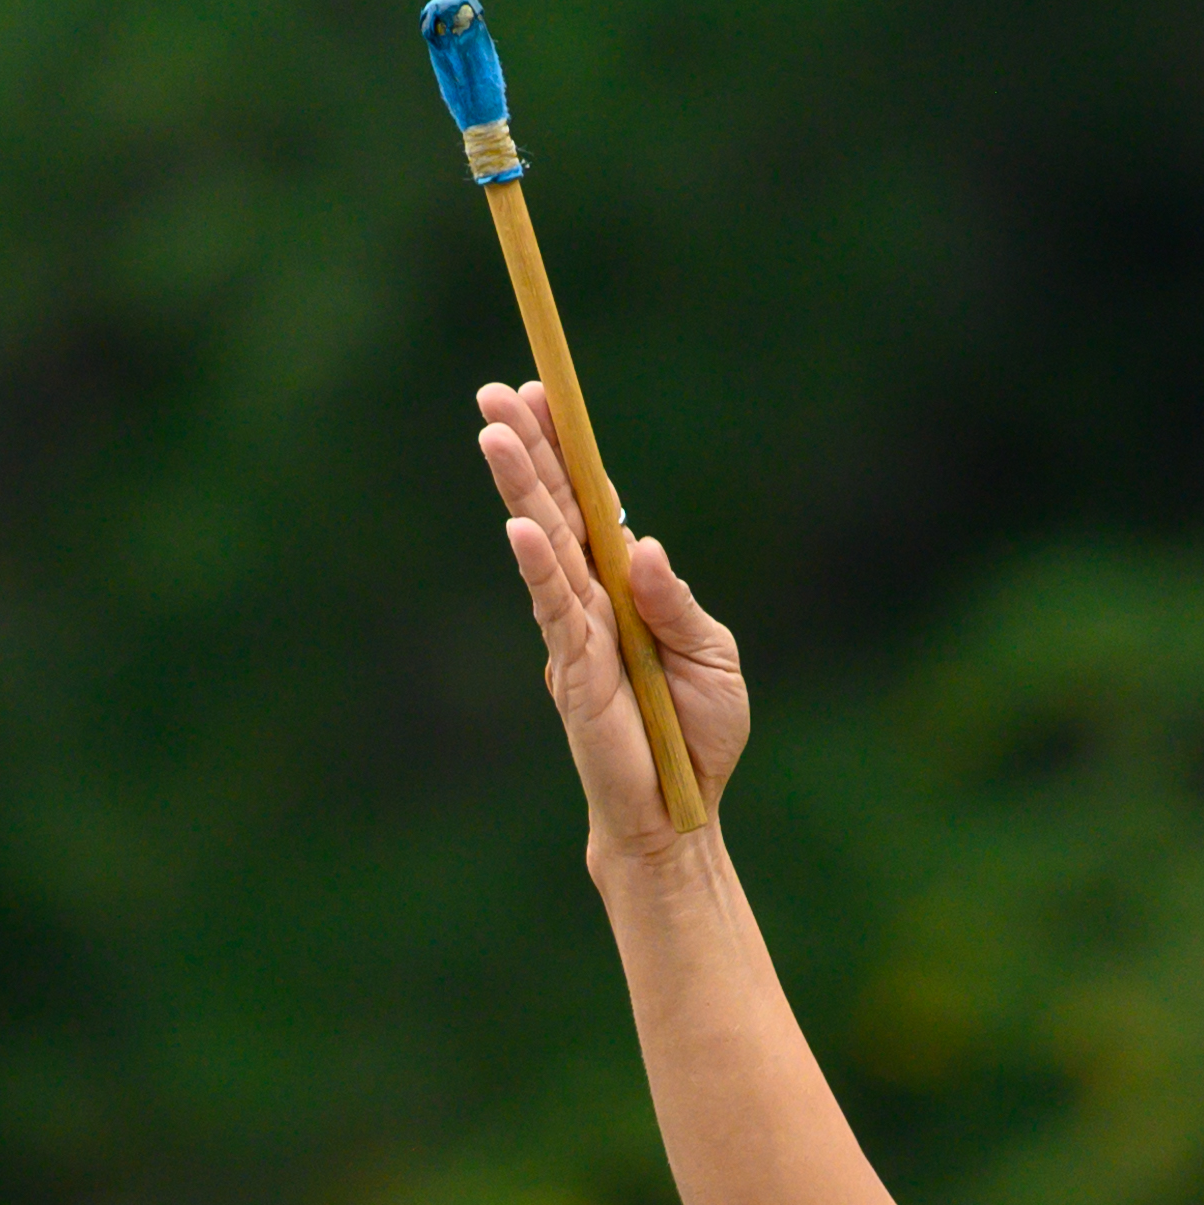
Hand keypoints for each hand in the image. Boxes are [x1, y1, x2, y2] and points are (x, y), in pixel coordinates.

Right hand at [476, 379, 749, 851]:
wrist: (682, 813)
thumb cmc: (699, 736)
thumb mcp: (712, 657)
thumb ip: (677, 604)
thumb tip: (646, 547)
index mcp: (627, 586)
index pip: (591, 504)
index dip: (566, 451)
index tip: (541, 394)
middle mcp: (594, 599)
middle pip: (555, 508)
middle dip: (526, 448)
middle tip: (493, 391)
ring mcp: (576, 631)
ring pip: (544, 544)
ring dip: (519, 487)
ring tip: (492, 433)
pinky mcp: (572, 670)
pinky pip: (554, 607)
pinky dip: (536, 564)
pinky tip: (519, 524)